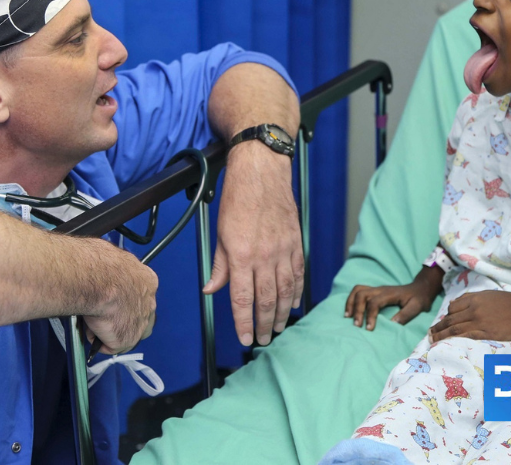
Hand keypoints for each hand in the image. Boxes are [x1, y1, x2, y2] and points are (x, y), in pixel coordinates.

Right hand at [83, 248, 158, 353]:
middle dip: (123, 319)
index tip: (112, 301)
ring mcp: (140, 322)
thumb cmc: (100, 264)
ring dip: (111, 332)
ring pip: (127, 333)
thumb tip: (99, 276)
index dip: (126, 300)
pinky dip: (100, 342)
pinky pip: (112, 346)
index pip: (141, 295)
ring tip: (92, 325)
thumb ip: (113, 274)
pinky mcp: (127, 338)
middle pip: (139, 316)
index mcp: (147, 280)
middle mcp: (149, 302)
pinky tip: (90, 330)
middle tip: (104, 317)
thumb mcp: (111, 262)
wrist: (99, 278)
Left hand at [203, 141, 303, 346]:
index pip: (243, 298)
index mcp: (241, 255)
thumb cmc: (237, 198)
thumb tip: (212, 289)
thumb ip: (219, 265)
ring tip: (278, 327)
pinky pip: (298, 273)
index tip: (245, 338)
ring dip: (281, 312)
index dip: (244, 322)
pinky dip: (297, 291)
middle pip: (266, 300)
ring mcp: (283, 250)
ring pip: (285, 290)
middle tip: (262, 339)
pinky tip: (293, 303)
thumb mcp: (220, 232)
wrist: (261, 172)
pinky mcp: (296, 242)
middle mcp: (264, 256)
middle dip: (264, 324)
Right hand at [345, 265, 443, 329]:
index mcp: (390, 293)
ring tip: (348, 317)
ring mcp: (376, 289)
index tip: (369, 329)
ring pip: (357, 290)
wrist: (421, 288)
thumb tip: (392, 323)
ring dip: (351, 303)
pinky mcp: (374, 291)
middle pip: (362, 294)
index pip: (375, 302)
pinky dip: (352, 300)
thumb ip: (406, 315)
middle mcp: (380, 289)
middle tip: (357, 325)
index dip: (370, 315)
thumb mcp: (417, 307)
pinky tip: (350, 311)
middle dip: (357, 309)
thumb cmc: (419, 299)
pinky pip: (358, 291)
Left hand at [428, 290, 510, 343]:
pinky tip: (448, 343)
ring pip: (455, 328)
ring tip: (433, 339)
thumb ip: (473, 299)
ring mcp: (480, 321)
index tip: (442, 322)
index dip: (446, 316)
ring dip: (441, 334)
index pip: (453, 307)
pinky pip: (466, 336)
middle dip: (438, 326)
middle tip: (430, 333)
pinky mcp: (487, 332)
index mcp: (475, 298)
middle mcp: (474, 309)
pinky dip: (454, 339)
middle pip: (451, 318)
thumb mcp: (490, 295)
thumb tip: (457, 305)